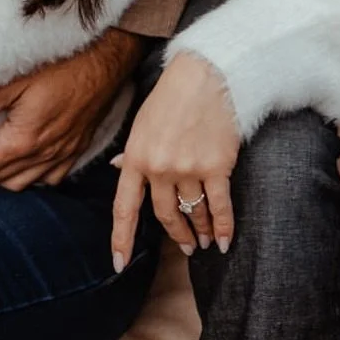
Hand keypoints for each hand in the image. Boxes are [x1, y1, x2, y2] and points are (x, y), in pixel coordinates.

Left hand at [0, 29, 145, 190]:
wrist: (110, 57)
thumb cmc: (63, 62)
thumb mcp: (11, 80)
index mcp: (23, 141)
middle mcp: (43, 155)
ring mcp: (63, 155)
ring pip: (21, 184)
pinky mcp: (76, 148)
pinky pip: (47, 177)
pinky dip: (26, 177)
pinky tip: (17, 165)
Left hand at [109, 51, 239, 268]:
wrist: (206, 75)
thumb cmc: (171, 97)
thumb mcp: (141, 124)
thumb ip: (131, 151)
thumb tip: (116, 167)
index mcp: (135, 159)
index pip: (124, 209)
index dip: (121, 239)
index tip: (118, 264)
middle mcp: (159, 168)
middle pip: (164, 215)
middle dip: (175, 235)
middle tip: (185, 248)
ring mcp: (188, 169)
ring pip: (192, 212)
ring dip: (198, 231)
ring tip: (203, 243)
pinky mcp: (217, 166)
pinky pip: (219, 205)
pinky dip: (222, 226)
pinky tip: (223, 240)